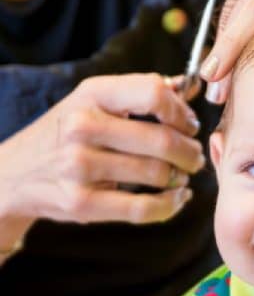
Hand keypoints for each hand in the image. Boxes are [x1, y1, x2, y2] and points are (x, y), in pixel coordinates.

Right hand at [0, 73, 204, 224]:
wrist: (14, 174)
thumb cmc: (66, 133)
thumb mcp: (95, 101)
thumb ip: (141, 92)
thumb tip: (190, 87)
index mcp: (91, 94)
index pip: (154, 94)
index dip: (183, 113)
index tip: (189, 125)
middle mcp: (82, 127)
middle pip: (163, 139)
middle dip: (190, 152)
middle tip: (195, 157)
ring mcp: (79, 167)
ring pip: (158, 173)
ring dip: (181, 177)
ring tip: (181, 176)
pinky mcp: (81, 203)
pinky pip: (143, 208)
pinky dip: (171, 205)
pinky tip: (177, 198)